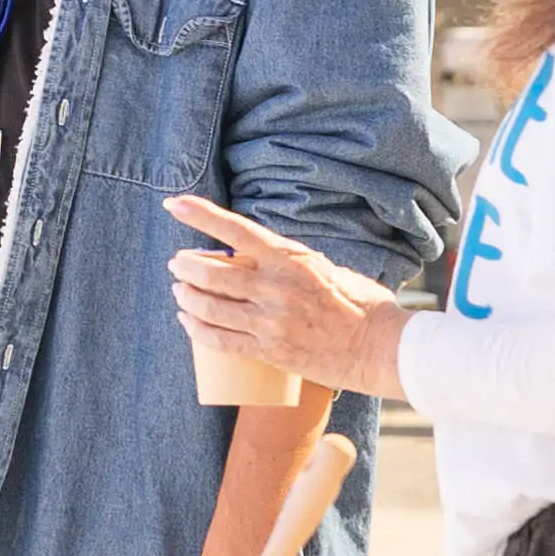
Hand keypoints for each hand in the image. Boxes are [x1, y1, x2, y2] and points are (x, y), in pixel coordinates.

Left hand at [162, 192, 415, 402]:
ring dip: (185, 296)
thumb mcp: (324, 267)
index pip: (236, 230)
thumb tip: (256, 257)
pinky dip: (196, 328)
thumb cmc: (359, 304)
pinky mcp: (269, 351)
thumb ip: (287, 262)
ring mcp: (270, 322)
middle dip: (185, 265)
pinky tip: (187, 321)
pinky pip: (219, 340)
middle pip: (210, 273)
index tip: (174, 204)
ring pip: (208, 306)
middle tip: (177, 262)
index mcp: (290, 259)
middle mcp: (276, 288)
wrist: (380, 349)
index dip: (200, 215)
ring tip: (178, 290)